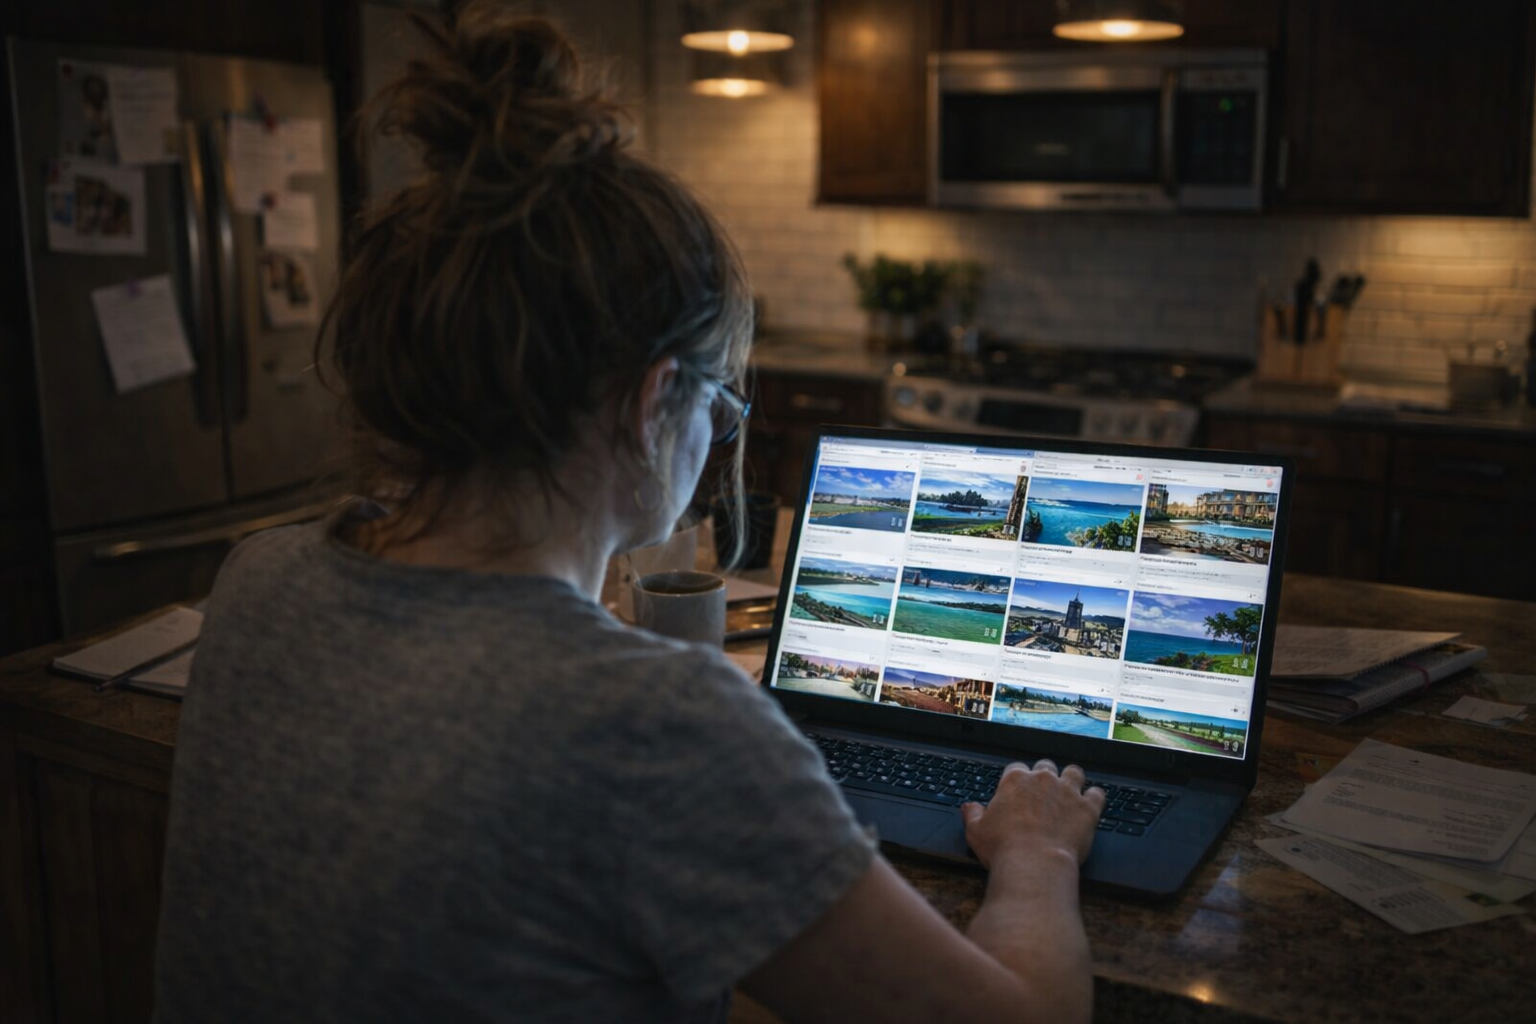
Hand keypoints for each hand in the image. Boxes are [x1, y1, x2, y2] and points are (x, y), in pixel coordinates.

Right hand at [960, 760, 1105, 868]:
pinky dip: (1095, 798)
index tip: (1017, 792)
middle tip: (1043, 793)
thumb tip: (969, 807)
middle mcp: (1042, 779)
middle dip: (1045, 776)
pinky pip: (1097, 794)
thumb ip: (973, 815)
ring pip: (1074, 772)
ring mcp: (1068, 791)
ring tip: (1071, 790)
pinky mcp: (1088, 808)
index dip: (1017, 780)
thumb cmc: (1003, 848)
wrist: (1034, 864)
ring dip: (1072, 779)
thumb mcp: (976, 831)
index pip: (1016, 768)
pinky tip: (1092, 804)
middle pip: (1046, 766)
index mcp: (1014, 780)